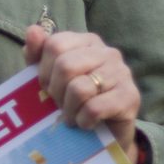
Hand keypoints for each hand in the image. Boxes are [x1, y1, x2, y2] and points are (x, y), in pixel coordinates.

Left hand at [23, 26, 138, 160]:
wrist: (107, 133)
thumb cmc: (75, 101)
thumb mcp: (51, 77)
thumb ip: (38, 54)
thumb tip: (33, 30)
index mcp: (87, 42)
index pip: (54, 45)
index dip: (43, 71)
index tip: (46, 87)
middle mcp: (108, 52)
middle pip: (65, 66)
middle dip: (55, 92)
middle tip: (60, 105)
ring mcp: (122, 73)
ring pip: (79, 89)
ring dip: (68, 110)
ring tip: (72, 116)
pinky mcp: (130, 97)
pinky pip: (94, 108)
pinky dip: (83, 121)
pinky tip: (86, 123)